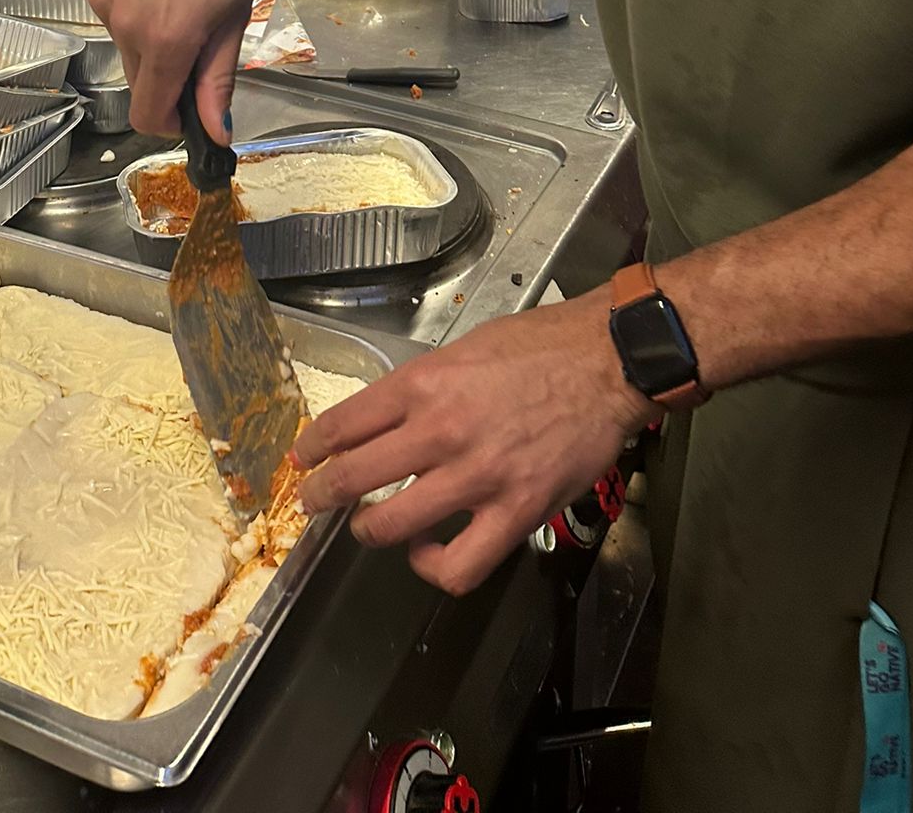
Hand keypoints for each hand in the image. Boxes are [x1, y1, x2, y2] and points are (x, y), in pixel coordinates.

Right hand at [83, 0, 267, 141]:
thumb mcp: (234, 17)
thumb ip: (217, 80)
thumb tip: (215, 133)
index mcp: (164, 38)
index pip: (147, 114)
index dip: (171, 124)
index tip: (192, 111)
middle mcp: (123, 22)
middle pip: (138, 83)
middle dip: (167, 79)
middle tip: (200, 43)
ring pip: (126, 49)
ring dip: (151, 44)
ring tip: (182, 2)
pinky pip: (114, 15)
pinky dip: (135, 13)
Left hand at [295, 291, 653, 594]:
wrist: (608, 361)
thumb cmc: (542, 345)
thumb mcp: (467, 346)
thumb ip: (426, 384)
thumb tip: (392, 414)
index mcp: (426, 382)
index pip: (346, 422)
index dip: (314, 447)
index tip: (304, 459)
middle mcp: (441, 429)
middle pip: (355, 476)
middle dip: (322, 494)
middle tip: (315, 500)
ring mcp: (477, 476)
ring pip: (393, 526)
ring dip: (369, 531)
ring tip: (369, 528)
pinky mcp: (515, 512)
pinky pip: (458, 565)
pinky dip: (433, 567)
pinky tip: (428, 553)